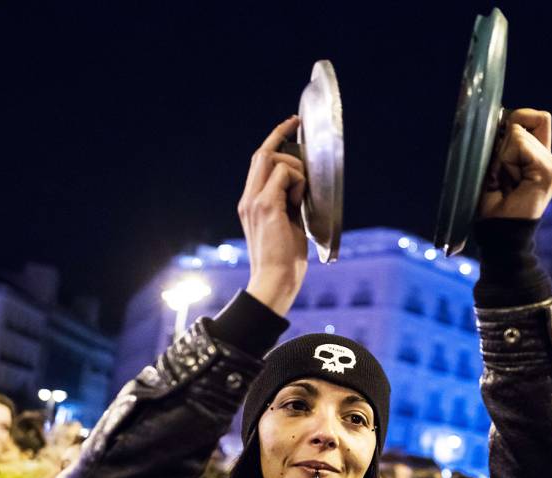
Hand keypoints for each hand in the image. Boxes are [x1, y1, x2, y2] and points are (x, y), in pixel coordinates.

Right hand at [239, 116, 308, 315]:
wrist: (274, 281)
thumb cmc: (284, 262)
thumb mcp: (288, 226)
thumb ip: (290, 205)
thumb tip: (304, 189)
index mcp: (250, 204)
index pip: (259, 164)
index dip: (273, 142)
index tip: (288, 126)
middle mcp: (247, 199)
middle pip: (262, 154)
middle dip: (281, 134)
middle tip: (297, 123)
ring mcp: (254, 200)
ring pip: (275, 159)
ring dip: (297, 170)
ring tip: (302, 199)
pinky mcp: (265, 205)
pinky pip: (286, 174)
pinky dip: (299, 183)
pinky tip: (300, 204)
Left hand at [478, 109, 551, 219]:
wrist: (499, 233)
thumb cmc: (493, 205)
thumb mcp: (496, 166)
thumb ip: (505, 143)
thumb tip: (504, 119)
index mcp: (541, 157)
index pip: (536, 117)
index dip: (514, 122)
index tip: (500, 153)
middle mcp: (551, 159)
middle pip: (527, 119)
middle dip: (503, 143)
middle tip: (501, 174)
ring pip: (518, 133)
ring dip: (502, 156)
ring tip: (503, 181)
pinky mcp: (549, 171)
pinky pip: (520, 144)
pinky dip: (505, 160)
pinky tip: (508, 182)